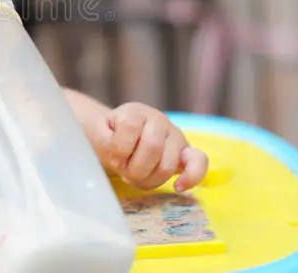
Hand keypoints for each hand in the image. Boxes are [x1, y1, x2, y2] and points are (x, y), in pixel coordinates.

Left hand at [93, 102, 207, 191]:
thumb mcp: (98, 134)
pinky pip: (199, 163)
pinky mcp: (187, 152)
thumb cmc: (108, 137)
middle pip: (152, 148)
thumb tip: (112, 150)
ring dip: (149, 179)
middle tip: (124, 172)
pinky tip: (178, 187)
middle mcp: (158, 119)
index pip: (130, 127)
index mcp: (135, 111)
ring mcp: (175, 135)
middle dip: (134, 168)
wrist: (120, 138)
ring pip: (168, 164)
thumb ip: (103, 140)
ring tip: (137, 177)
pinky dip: (191, 177)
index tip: (112, 159)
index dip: (118, 150)